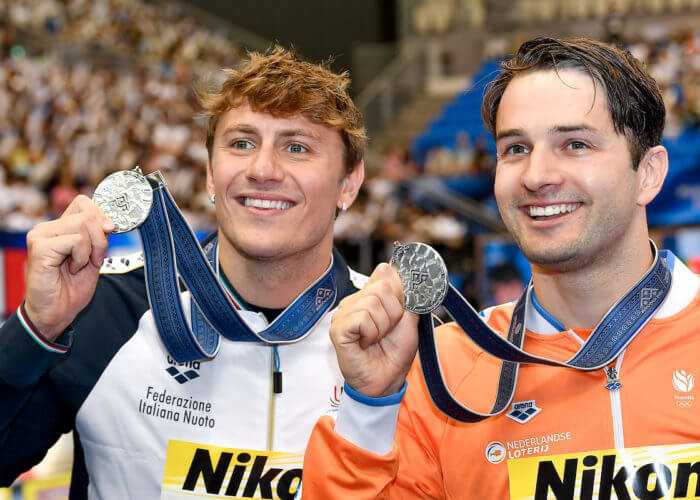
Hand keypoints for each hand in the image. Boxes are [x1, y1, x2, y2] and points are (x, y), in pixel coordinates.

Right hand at [24, 195, 113, 340]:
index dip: (101, 216)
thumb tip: (109, 222)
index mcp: (60, 227)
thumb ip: (100, 237)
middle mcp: (47, 228)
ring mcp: (41, 235)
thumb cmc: (71, 288)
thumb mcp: (94, 257)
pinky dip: (82, 257)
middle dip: (101, 238)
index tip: (107, 235)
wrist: (56, 312)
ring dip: (91, 249)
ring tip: (80, 266)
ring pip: (83, 224)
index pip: (84, 203)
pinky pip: (75, 240)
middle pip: (88, 213)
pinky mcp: (40, 247)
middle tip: (94, 259)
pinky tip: (72, 269)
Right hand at [330, 263, 418, 397]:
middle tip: (386, 332)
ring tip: (375, 339)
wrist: (386, 381)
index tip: (399, 314)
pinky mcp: (337, 328)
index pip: (385, 271)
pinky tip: (365, 344)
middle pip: (382, 286)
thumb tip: (406, 272)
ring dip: (382, 326)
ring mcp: (343, 314)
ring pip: (372, 302)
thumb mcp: (409, 320)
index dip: (399, 292)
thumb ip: (408, 296)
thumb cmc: (394, 353)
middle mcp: (354, 301)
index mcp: (369, 295)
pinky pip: (362, 318)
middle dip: (393, 313)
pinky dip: (371, 333)